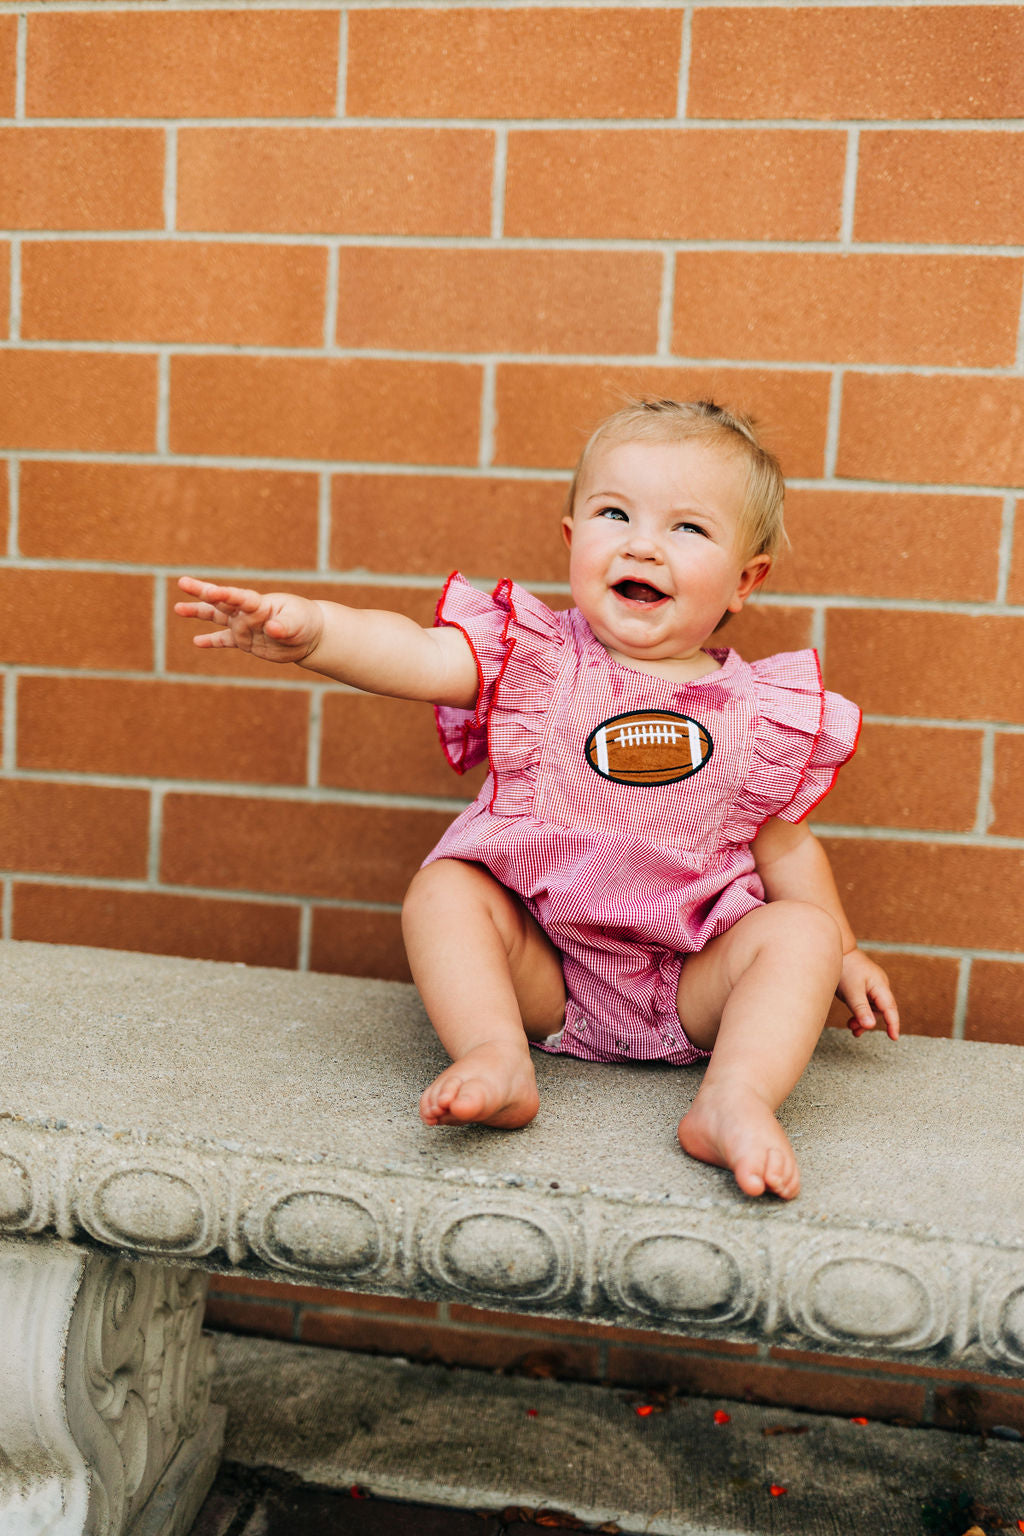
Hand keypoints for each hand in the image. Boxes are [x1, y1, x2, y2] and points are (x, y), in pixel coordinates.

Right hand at [175, 578, 322, 664]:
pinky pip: (224, 640)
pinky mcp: (244, 641)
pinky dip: (211, 641)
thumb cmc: (305, 622)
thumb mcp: (297, 623)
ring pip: (216, 617)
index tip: (210, 592)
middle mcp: (247, 612)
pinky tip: (196, 642)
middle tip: (182, 582)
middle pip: (221, 601)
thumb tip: (272, 628)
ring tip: (178, 608)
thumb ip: (284, 625)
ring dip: (198, 613)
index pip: (239, 597)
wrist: (309, 635)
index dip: (225, 595)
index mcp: (259, 604)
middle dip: (202, 593)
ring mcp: (243, 626)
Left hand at [837, 949, 898, 1040]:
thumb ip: (861, 1009)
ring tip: (850, 1026)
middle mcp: (879, 985)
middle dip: (870, 1022)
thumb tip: (871, 1026)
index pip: (890, 1009)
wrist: (836, 949)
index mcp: (880, 986)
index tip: (894, 1038)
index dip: (893, 1024)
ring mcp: (872, 985)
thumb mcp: (852, 992)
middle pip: (881, 1010)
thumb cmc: (845, 969)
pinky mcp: (864, 985)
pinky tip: (852, 1019)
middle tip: (856, 1031)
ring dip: (863, 1018)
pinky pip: (866, 1002)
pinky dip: (860, 1012)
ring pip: (872, 1008)